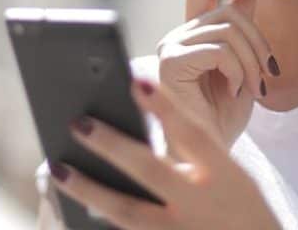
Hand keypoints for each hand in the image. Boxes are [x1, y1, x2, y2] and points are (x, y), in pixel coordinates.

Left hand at [49, 78, 280, 229]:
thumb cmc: (239, 206)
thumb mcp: (232, 174)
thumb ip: (195, 150)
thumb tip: (144, 117)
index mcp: (224, 174)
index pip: (192, 133)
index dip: (164, 106)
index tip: (135, 80)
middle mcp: (201, 202)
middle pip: (150, 169)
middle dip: (111, 144)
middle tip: (78, 122)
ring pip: (127, 210)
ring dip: (88, 188)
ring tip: (57, 169)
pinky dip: (99, 218)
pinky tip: (71, 205)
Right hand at [154, 0, 277, 150]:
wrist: (208, 155)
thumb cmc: (224, 115)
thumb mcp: (242, 63)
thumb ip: (242, 28)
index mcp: (193, 33)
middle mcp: (178, 36)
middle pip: (228, 9)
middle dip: (258, 40)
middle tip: (269, 74)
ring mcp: (171, 47)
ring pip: (228, 28)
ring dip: (252, 61)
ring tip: (253, 89)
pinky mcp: (171, 63)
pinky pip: (219, 50)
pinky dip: (238, 71)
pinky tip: (236, 91)